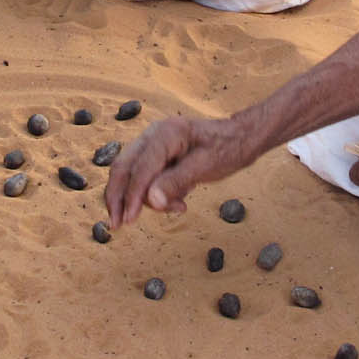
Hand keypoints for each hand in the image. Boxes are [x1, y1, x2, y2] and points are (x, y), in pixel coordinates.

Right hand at [105, 115, 259, 228]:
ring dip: (143, 198)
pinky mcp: (156, 155)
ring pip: (131, 174)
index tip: (128, 220)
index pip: (139, 168)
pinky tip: (178, 201)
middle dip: (118, 197)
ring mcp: (152, 144)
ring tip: (177, 207)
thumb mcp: (206, 167)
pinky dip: (153, 193)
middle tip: (117, 224)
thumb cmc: (228, 148)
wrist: (240, 137)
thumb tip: (151, 201)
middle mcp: (153, 135)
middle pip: (123, 168)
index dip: (132, 196)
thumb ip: (176, 182)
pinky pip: (145, 176)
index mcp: (165, 134)